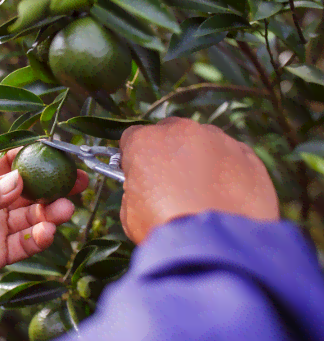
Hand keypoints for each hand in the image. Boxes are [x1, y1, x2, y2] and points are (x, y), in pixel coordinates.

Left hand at [0, 148, 87, 311]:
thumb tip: (19, 180)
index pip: (11, 162)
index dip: (35, 156)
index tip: (58, 153)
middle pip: (30, 190)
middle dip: (54, 185)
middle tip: (77, 181)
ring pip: (32, 216)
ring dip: (51, 212)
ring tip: (65, 209)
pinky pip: (24, 243)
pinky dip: (39, 238)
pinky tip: (48, 232)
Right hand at [119, 117, 278, 243]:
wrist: (215, 247)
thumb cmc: (164, 230)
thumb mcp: (130, 214)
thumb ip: (136, 189)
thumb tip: (145, 188)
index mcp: (145, 142)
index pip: (132, 138)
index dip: (135, 158)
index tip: (140, 175)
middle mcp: (182, 131)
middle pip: (171, 133)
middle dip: (169, 152)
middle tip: (172, 185)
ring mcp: (219, 140)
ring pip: (205, 142)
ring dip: (201, 159)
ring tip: (205, 195)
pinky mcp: (248, 156)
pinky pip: (234, 157)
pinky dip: (229, 171)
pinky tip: (227, 198)